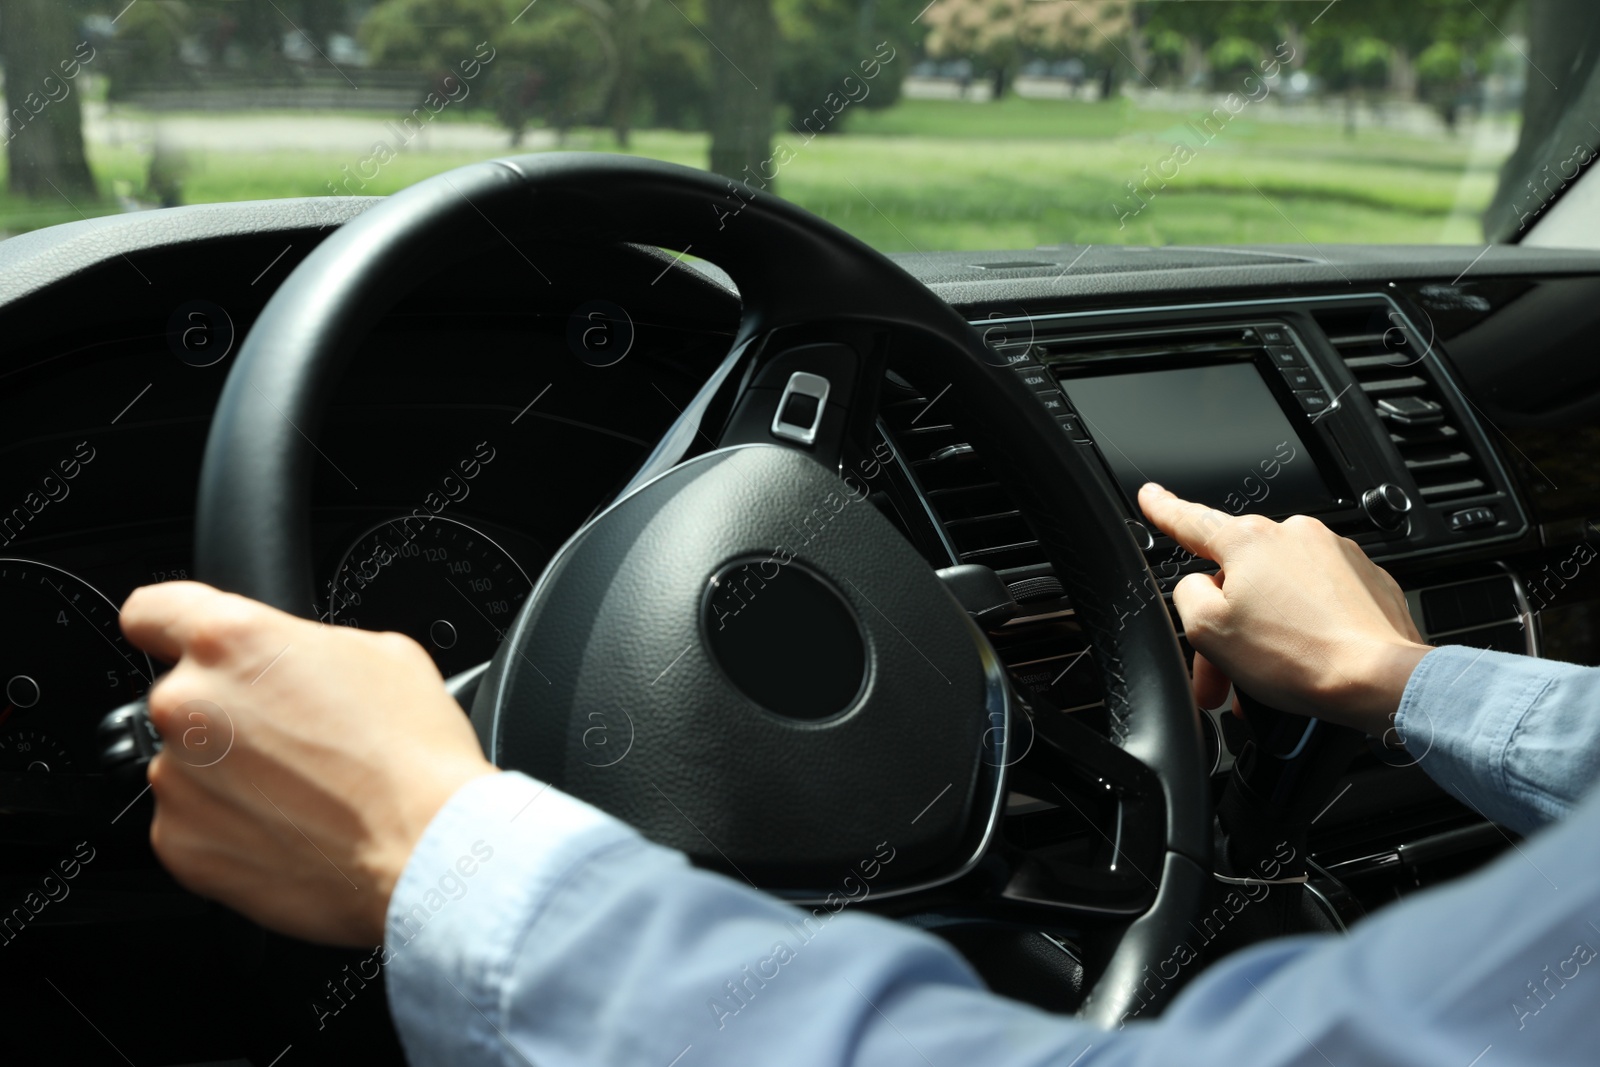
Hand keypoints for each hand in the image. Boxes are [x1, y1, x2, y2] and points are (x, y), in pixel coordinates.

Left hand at [120, 581, 495, 945]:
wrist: (425, 848)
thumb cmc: (414, 753)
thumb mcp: (381, 653)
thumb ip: (307, 645)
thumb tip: (293, 661)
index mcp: (230, 641)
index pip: (151, 611)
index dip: (171, 625)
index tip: (181, 644)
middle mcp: (187, 705)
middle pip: (182, 694)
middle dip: (227, 710)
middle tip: (293, 735)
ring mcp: (176, 779)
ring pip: (187, 762)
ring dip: (229, 772)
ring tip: (301, 791)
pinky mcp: (179, 844)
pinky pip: (191, 821)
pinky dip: (229, 824)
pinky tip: (288, 828)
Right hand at [1138, 484, 1429, 735]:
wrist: (1379, 681)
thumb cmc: (1300, 657)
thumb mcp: (1209, 630)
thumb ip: (1187, 595)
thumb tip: (1198, 588)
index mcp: (1251, 541)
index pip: (1192, 521)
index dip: (1164, 509)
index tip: (1152, 497)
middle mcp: (1295, 536)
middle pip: (1240, 578)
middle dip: (1227, 626)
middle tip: (1220, 675)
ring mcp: (1336, 556)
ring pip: (1280, 594)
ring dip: (1266, 633)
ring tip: (1267, 679)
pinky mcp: (1367, 581)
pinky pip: (1319, 603)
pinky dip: (1305, 631)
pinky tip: (1303, 664)